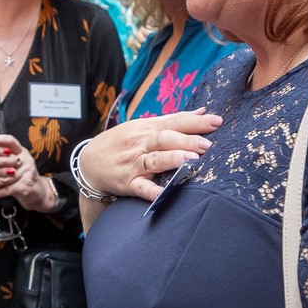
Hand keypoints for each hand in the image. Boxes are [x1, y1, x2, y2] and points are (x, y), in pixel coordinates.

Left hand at [0, 136, 57, 212]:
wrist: (39, 193)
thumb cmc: (21, 177)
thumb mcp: (14, 164)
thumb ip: (0, 159)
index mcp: (21, 152)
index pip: (10, 141)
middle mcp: (25, 160)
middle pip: (5, 159)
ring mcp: (27, 174)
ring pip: (4, 177)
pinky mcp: (26, 187)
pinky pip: (8, 190)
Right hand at [76, 111, 219, 203]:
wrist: (89, 162)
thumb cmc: (122, 143)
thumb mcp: (143, 126)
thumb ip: (173, 120)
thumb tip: (202, 112)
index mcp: (147, 128)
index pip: (175, 122)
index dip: (196, 122)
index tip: (217, 121)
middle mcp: (141, 144)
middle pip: (165, 139)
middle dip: (186, 140)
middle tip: (207, 144)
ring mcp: (135, 164)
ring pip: (154, 160)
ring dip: (172, 160)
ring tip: (191, 161)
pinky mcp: (128, 183)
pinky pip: (141, 188)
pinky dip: (152, 191)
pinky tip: (163, 194)